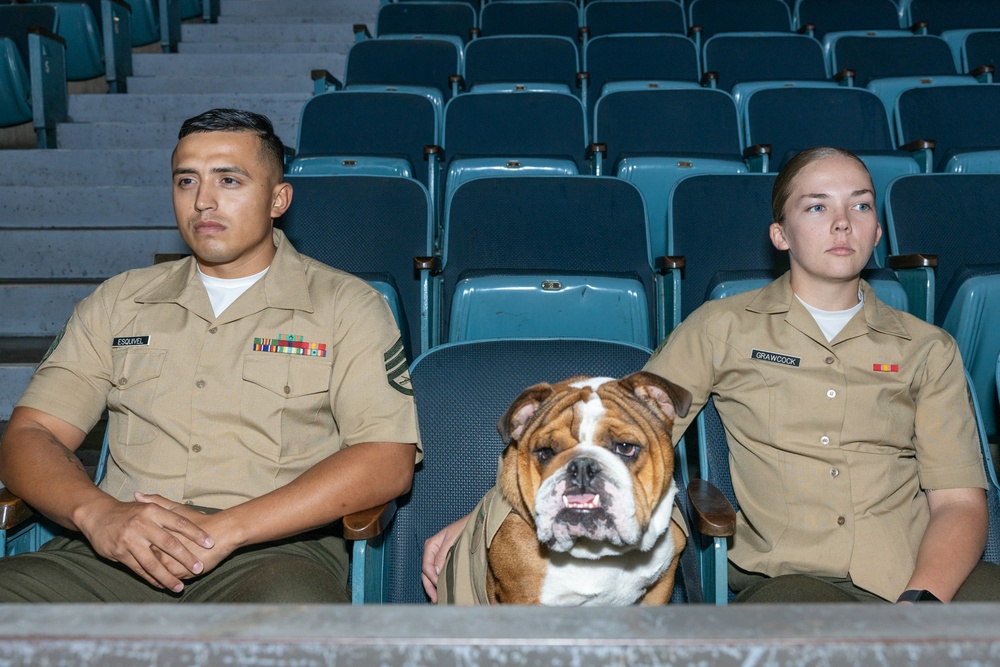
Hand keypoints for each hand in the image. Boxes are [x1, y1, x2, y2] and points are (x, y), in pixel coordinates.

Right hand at [74, 492, 214, 591]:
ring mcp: (130, 540)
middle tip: (199, 568)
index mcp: (153, 511)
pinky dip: (151, 579)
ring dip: (167, 576)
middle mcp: (142, 524)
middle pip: (169, 543)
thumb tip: (200, 514)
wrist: (98, 515)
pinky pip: (139, 569)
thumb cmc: (130, 512)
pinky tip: (161, 585)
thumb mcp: (149, 506)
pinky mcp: (120, 553)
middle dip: (185, 557)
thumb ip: (171, 511)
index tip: (210, 543)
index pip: (180, 523)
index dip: (196, 533)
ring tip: (180, 587)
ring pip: (153, 562)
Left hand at [134, 493, 236, 578]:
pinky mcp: (177, 572)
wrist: (222, 533)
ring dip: (151, 576)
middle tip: (132, 564)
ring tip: (150, 577)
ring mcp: (167, 560)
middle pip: (143, 558)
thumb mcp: (176, 508)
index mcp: (155, 530)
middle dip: (137, 562)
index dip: (131, 546)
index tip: (126, 547)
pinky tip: (164, 583)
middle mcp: (159, 547)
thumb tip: (137, 494)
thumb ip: (156, 501)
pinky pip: (165, 579)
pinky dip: (163, 581)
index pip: (137, 541)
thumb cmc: (200, 519)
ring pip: (153, 571)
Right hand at [421, 513, 470, 602]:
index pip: (426, 566)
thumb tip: (435, 572)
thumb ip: (443, 555)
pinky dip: (440, 583)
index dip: (431, 578)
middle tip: (437, 599)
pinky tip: (444, 591)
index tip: (440, 586)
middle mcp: (432, 551)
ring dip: (434, 587)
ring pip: (431, 575)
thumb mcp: (453, 540)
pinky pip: (439, 573)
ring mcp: (438, 557)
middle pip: (426, 573)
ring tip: (438, 600)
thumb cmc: (465, 528)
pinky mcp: (445, 561)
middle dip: (430, 587)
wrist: (477, 524)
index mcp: (431, 545)